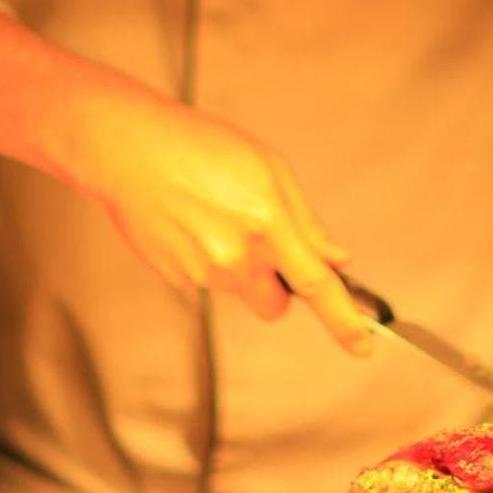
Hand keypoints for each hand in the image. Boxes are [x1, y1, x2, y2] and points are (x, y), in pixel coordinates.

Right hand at [86, 96, 374, 356]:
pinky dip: (207, 259)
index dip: (344, 321)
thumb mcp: (269, 167)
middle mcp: (235, 256)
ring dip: (238, 266)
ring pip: (241, 290)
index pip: (316, 285)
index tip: (362, 345)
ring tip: (214, 216)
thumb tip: (336, 258)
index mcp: (267, 222)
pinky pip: (208, 281)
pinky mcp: (177, 279)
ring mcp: (203, 272)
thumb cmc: (197, 147)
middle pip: (276, 304)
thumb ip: (306, 221)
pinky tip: (192, 223)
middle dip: (277, 286)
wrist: (130, 150)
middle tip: (259, 243)